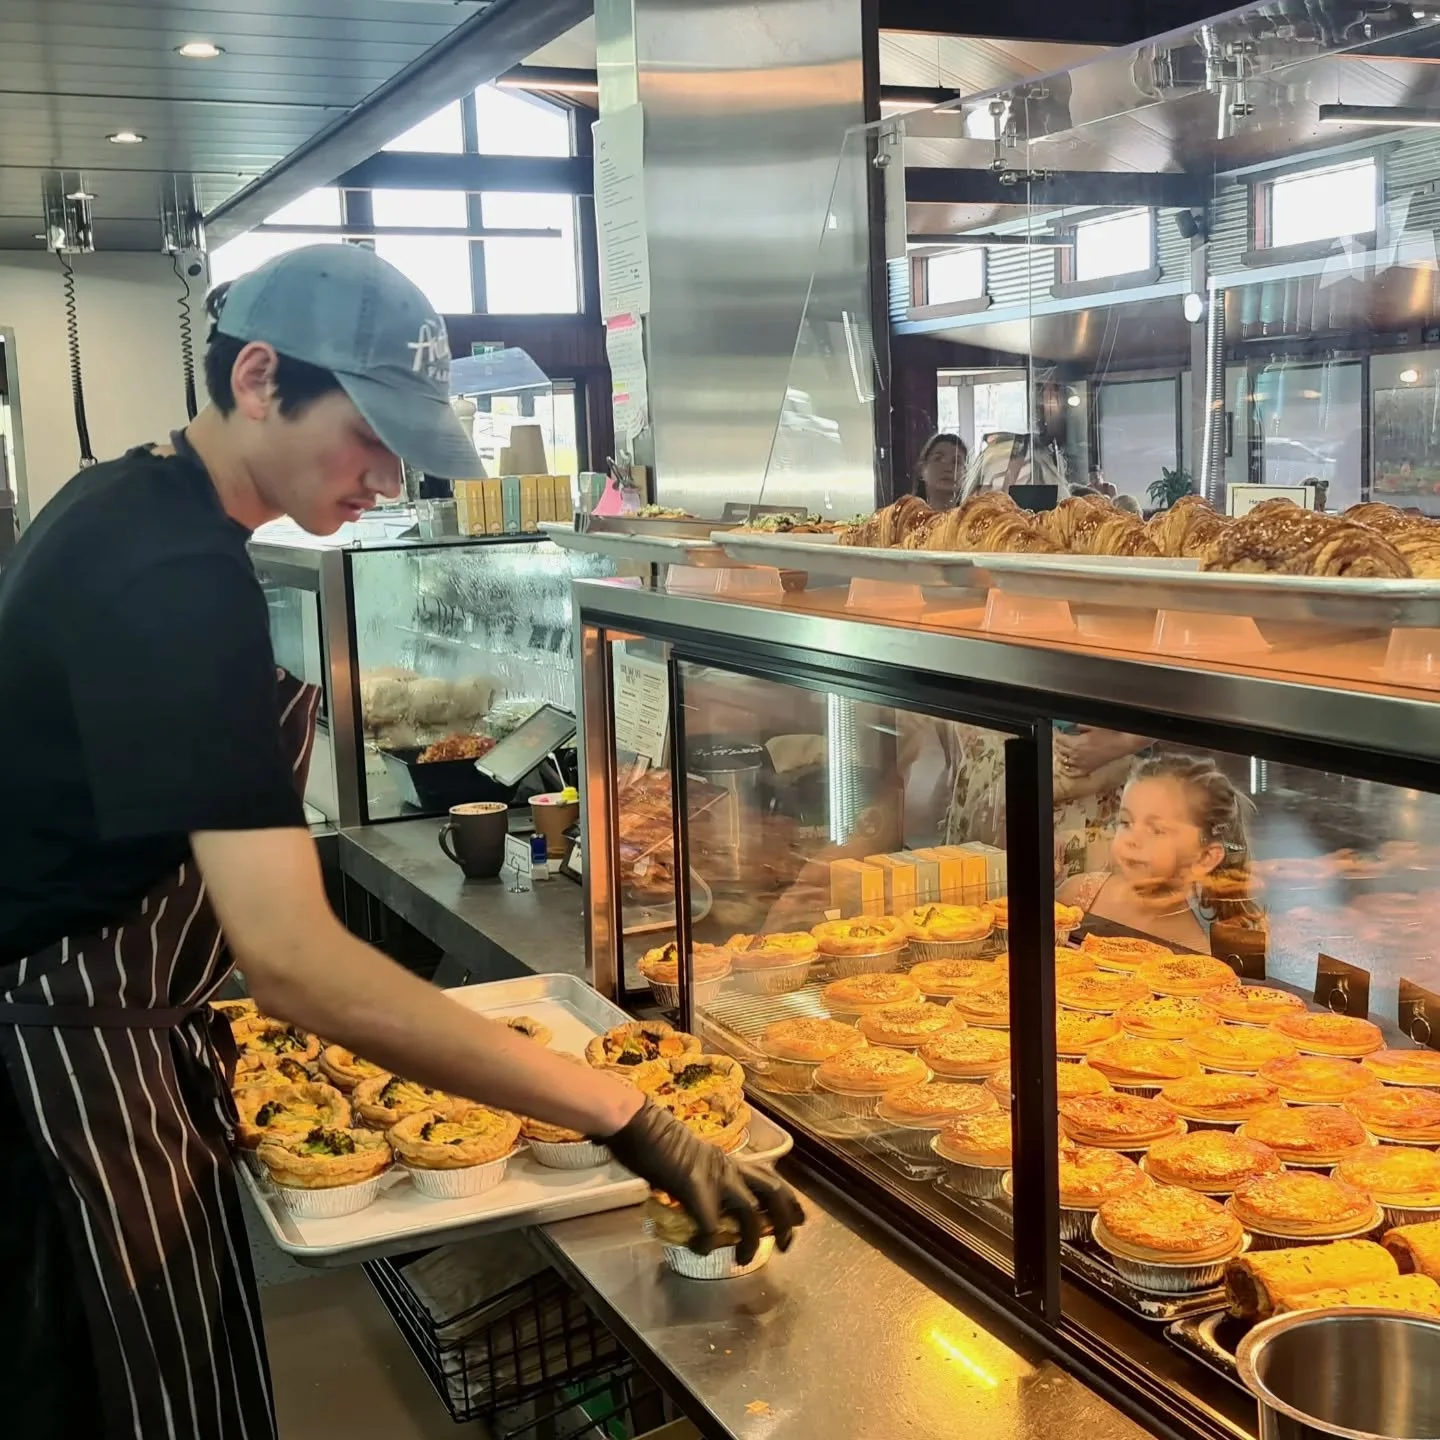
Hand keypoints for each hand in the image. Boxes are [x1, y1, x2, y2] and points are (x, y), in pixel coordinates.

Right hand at [601, 1101, 804, 1262]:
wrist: (641, 1126)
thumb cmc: (659, 1141)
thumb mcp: (691, 1162)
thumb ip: (704, 1181)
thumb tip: (704, 1207)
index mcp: (729, 1162)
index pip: (771, 1179)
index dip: (790, 1202)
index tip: (799, 1222)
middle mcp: (729, 1167)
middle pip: (774, 1192)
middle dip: (787, 1221)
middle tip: (787, 1245)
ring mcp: (714, 1177)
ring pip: (751, 1212)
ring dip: (752, 1241)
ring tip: (744, 1260)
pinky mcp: (695, 1188)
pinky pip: (710, 1226)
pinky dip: (708, 1243)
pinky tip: (700, 1249)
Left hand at [1054, 727, 1147, 778]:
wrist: (1123, 743)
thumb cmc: (1111, 733)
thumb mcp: (1091, 725)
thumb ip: (1077, 726)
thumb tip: (1069, 726)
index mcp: (1076, 744)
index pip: (1058, 739)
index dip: (1058, 733)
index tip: (1059, 730)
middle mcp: (1077, 756)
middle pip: (1059, 749)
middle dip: (1060, 742)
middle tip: (1063, 736)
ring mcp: (1082, 764)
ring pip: (1063, 760)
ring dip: (1063, 752)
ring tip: (1067, 746)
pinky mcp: (1088, 769)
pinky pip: (1072, 771)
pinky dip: (1069, 766)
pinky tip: (1071, 760)